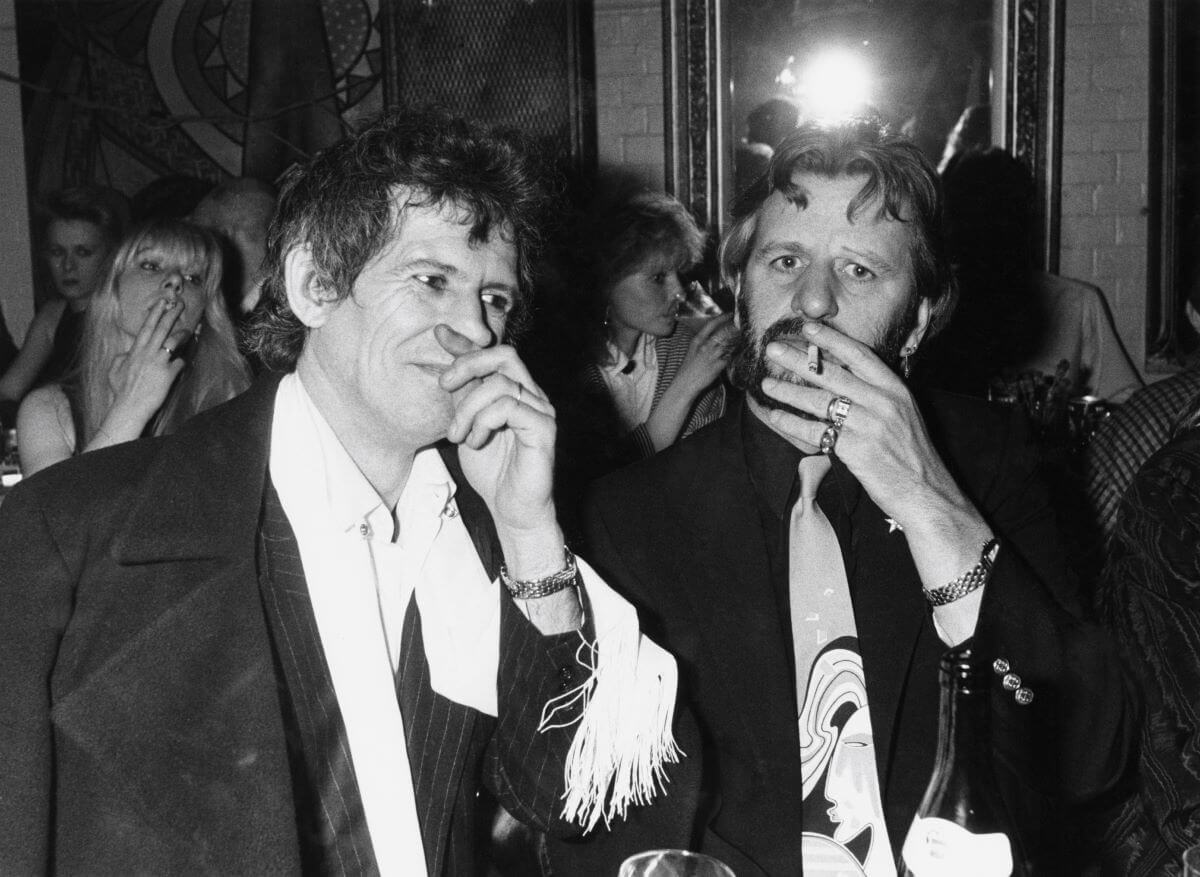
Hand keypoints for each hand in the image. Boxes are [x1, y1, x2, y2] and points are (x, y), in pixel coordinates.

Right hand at [108, 299, 185, 422]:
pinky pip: (180, 363)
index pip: (147, 328)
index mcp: (135, 351)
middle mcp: (147, 353)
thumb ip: (121, 358)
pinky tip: (183, 362)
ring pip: (174, 342)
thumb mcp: (114, 370)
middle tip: (180, 304)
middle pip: (162, 329)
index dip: (155, 314)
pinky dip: (182, 362)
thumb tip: (126, 353)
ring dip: (183, 334)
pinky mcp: (168, 374)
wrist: (129, 406)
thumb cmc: (121, 390)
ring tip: (190, 330)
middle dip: (172, 315)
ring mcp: (158, 363)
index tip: (162, 302)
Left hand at [435, 325, 561, 569]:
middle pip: (504, 356)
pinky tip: (476, 440)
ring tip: (458, 435)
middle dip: (468, 364)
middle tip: (444, 385)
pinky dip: (484, 421)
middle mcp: (532, 395)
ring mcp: (541, 410)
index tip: (438, 333)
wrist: (511, 509)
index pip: (493, 355)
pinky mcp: (544, 428)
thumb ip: (462, 395)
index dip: (466, 343)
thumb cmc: (493, 471)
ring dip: (468, 408)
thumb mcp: (468, 424)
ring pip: (500, 384)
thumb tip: (446, 363)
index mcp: (515, 391)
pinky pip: (509, 406)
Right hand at [676, 313, 734, 392]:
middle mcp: (705, 346)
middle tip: (740, 327)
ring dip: (736, 340)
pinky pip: (730, 357)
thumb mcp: (692, 352)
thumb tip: (713, 340)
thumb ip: (702, 345)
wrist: (684, 384)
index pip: (711, 325)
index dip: (721, 318)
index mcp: (697, 341)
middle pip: (723, 333)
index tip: (729, 314)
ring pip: (728, 343)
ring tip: (742, 338)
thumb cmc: (687, 370)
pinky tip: (740, 352)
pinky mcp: (718, 366)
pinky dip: (735, 353)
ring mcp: (712, 356)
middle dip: (733, 329)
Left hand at [759, 322, 985, 542]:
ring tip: (766, 384)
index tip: (807, 328)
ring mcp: (868, 426)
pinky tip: (775, 417)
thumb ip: (877, 395)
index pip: (859, 355)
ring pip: (819, 401)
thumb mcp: (903, 414)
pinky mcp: (855, 449)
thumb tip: (842, 378)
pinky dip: (792, 424)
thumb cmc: (911, 455)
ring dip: (788, 391)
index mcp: (895, 389)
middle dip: (798, 359)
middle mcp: (882, 403)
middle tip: (772, 349)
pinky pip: (815, 431)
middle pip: (832, 374)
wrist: (925, 493)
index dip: (831, 339)